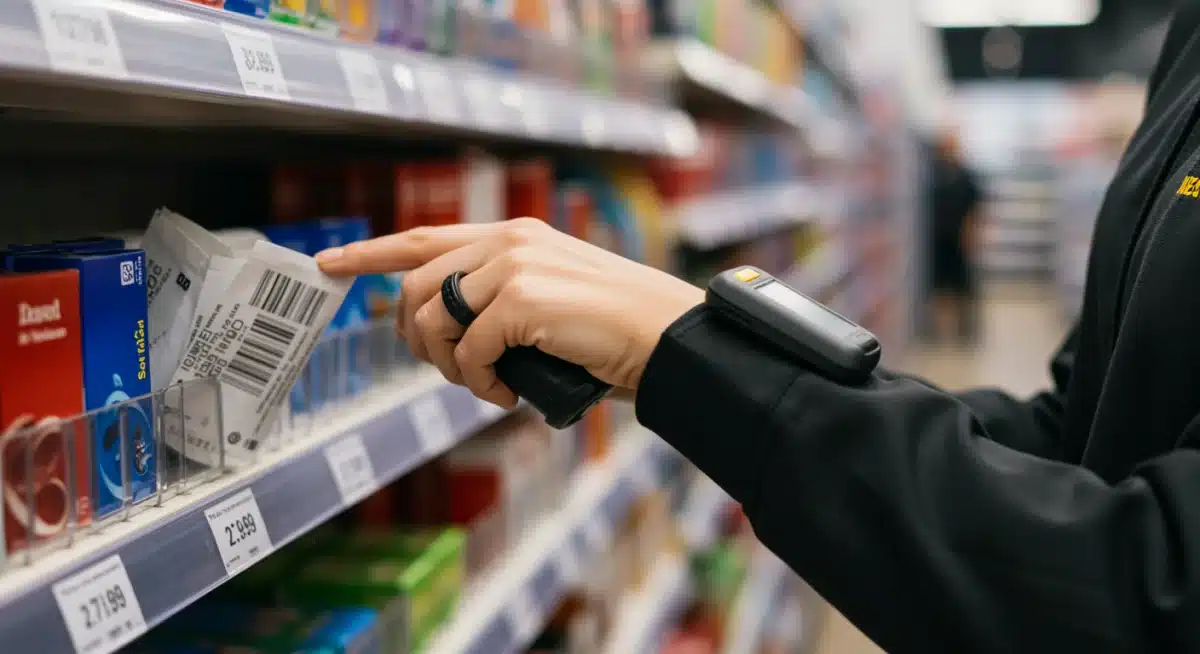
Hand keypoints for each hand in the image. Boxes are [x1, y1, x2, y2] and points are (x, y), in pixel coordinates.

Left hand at [316, 219, 703, 407]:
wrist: (664, 336)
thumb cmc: (613, 329)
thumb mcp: (549, 300)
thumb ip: (500, 301)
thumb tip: (451, 337)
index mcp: (512, 235)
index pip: (424, 239)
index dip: (372, 253)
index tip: (331, 265)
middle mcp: (507, 241)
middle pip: (415, 287)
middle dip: (416, 338)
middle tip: (450, 370)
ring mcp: (512, 266)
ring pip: (433, 320)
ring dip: (449, 365)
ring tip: (485, 383)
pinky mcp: (521, 298)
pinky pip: (469, 352)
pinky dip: (480, 384)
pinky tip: (506, 393)